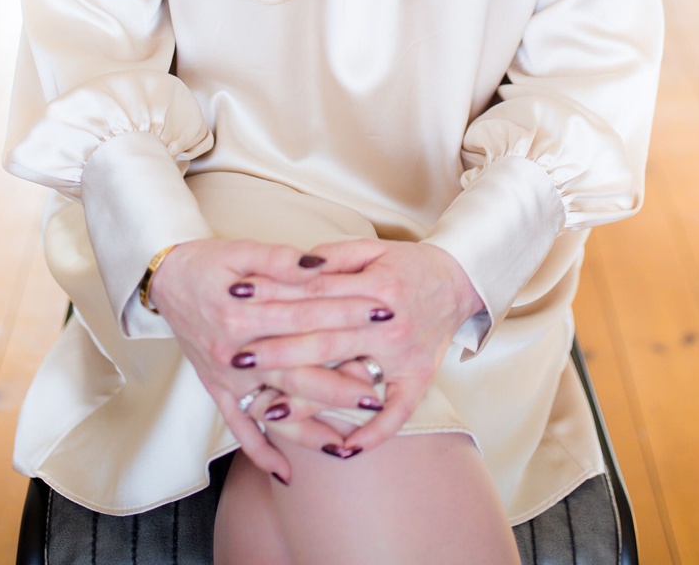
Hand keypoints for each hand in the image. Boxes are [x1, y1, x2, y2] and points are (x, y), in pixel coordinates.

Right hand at [148, 239, 394, 479]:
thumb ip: (280, 259)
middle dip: (340, 382)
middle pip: (296, 372)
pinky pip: (239, 428)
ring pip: (274, 409)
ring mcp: (225, 377)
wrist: (165, 279)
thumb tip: (319, 265)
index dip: (347, 313)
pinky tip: (287, 473)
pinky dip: (261, 453)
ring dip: (311, 426)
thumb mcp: (242, 249)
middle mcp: (233, 351)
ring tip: (348, 439)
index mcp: (242, 312)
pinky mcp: (217, 390)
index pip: (305, 316)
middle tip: (378, 393)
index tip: (382, 313)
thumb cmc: (208, 262)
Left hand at [239, 238, 484, 454]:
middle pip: (324, 341)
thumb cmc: (408, 263)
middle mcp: (388, 324)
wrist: (459, 279)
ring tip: (268, 409)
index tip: (239, 303)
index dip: (275, 298)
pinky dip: (371, 434)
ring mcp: (404, 357)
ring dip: (308, 399)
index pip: (315, 296)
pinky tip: (342, 449)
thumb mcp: (370, 248)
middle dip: (278, 352)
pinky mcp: (419, 379)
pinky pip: (396, 415)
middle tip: (239, 358)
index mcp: (375, 287)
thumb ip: (331, 258)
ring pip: (349, 382)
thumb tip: (291, 268)